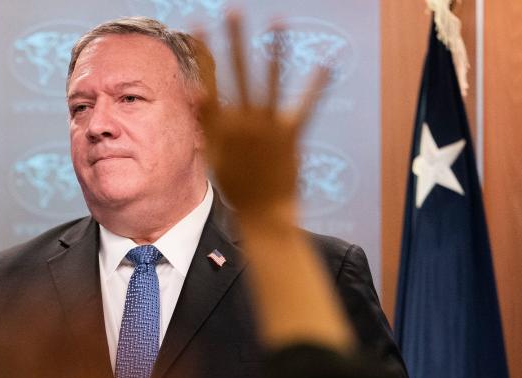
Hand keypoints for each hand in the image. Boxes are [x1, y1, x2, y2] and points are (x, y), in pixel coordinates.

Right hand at [195, 13, 330, 220]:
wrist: (262, 213)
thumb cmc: (237, 186)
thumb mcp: (213, 154)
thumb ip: (207, 121)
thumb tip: (195, 91)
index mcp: (221, 125)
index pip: (209, 80)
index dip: (204, 53)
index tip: (199, 27)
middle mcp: (243, 121)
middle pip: (237, 72)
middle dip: (234, 40)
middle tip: (233, 12)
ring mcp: (267, 126)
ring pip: (269, 80)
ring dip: (274, 49)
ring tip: (278, 22)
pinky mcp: (290, 134)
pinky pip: (304, 104)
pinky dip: (316, 85)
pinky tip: (326, 64)